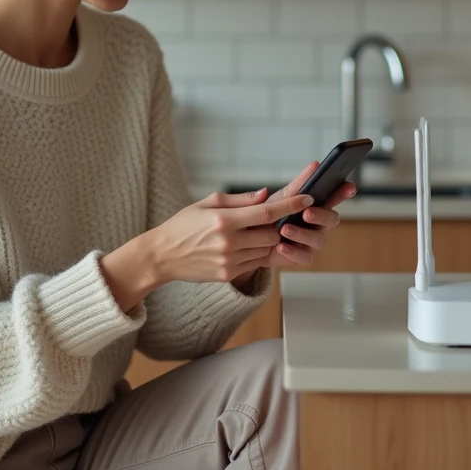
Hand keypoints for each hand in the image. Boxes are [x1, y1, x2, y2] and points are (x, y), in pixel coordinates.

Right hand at [147, 190, 313, 284]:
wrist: (162, 255)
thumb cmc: (183, 224)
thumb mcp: (207, 203)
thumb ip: (240, 200)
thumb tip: (266, 195)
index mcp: (224, 220)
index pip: (268, 212)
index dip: (292, 205)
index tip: (308, 198)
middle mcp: (229, 242)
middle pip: (272, 234)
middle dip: (275, 227)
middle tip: (266, 220)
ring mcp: (229, 261)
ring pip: (266, 250)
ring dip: (265, 241)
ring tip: (249, 233)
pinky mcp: (228, 275)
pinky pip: (254, 263)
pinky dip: (254, 253)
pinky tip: (239, 247)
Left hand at [260, 161, 354, 267]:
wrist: (251, 238)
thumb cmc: (270, 214)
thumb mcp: (283, 196)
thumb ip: (300, 183)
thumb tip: (316, 164)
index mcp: (316, 206)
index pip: (335, 197)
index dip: (344, 192)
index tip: (349, 186)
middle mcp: (318, 224)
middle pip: (332, 219)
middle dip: (321, 215)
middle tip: (307, 213)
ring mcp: (311, 241)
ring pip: (319, 239)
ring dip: (302, 234)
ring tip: (284, 229)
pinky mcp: (302, 257)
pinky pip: (304, 257)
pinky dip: (293, 252)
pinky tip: (281, 245)